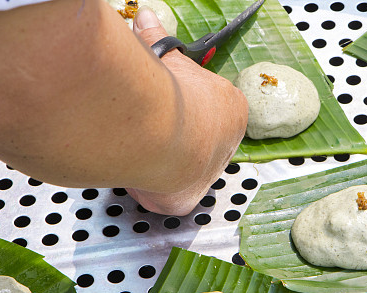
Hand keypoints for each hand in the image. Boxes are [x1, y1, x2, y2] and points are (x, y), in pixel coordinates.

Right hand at [126, 7, 247, 215]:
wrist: (158, 128)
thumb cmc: (168, 93)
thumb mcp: (166, 58)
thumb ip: (158, 42)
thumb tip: (146, 20)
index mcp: (232, 109)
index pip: (209, 108)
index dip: (183, 104)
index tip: (162, 102)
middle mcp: (226, 145)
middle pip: (195, 141)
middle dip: (172, 135)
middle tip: (146, 126)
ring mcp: (206, 175)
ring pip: (179, 168)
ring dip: (160, 160)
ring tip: (138, 146)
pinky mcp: (183, 199)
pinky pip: (163, 194)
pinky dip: (147, 185)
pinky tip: (134, 171)